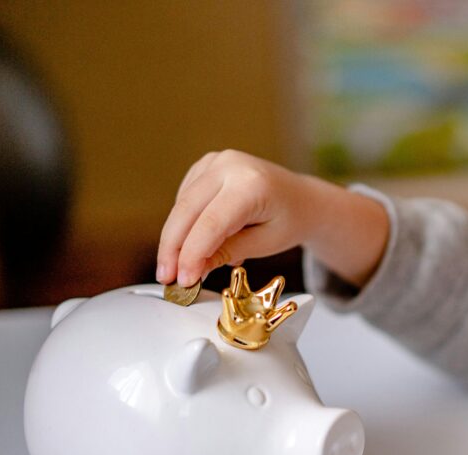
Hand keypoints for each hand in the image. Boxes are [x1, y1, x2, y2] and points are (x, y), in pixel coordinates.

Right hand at [156, 150, 388, 287]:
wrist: (301, 199)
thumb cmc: (289, 221)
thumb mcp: (264, 244)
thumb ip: (227, 252)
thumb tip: (191, 269)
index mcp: (252, 185)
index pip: (211, 223)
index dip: (191, 254)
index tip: (182, 280)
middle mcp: (231, 165)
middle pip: (187, 210)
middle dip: (173, 248)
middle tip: (166, 278)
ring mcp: (217, 161)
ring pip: (181, 204)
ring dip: (174, 238)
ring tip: (177, 268)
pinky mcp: (207, 164)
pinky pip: (185, 196)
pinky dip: (184, 222)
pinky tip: (191, 242)